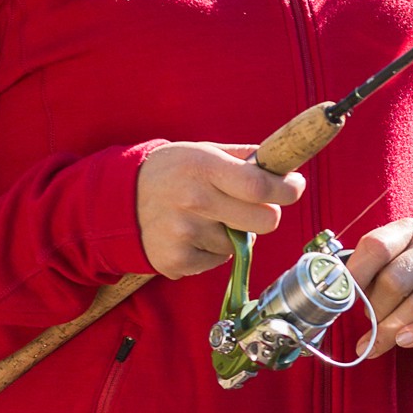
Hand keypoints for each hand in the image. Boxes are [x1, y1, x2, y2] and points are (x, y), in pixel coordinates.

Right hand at [138, 143, 305, 279]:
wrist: (119, 201)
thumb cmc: (171, 171)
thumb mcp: (203, 151)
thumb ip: (244, 157)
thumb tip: (283, 162)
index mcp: (204, 168)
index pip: (259, 185)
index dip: (287, 189)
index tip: (293, 186)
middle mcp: (194, 201)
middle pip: (264, 221)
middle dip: (268, 214)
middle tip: (254, 205)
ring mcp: (185, 234)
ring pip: (240, 244)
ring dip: (232, 233)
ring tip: (206, 217)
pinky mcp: (177, 261)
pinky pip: (217, 261)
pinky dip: (211, 251)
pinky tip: (191, 234)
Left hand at [346, 219, 412, 358]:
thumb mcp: (397, 270)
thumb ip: (370, 278)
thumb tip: (334, 302)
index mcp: (409, 231)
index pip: (376, 245)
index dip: (355, 275)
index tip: (342, 300)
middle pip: (394, 280)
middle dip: (375, 311)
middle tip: (369, 326)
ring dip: (391, 329)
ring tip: (378, 343)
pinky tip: (405, 341)